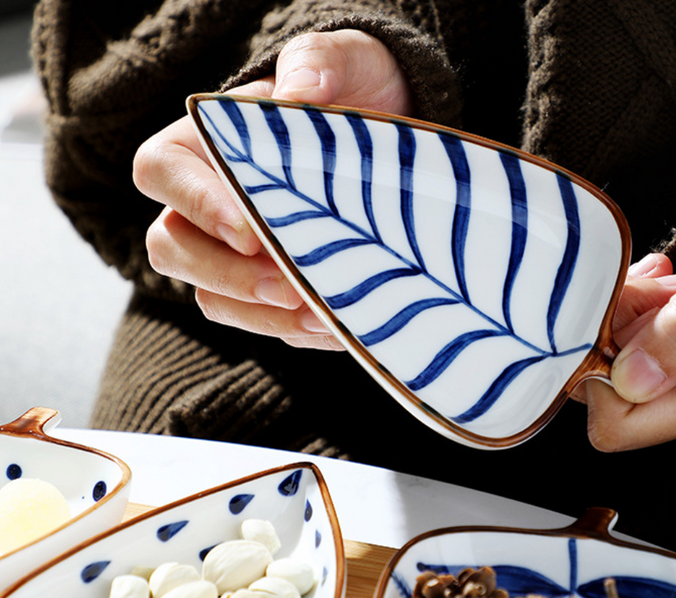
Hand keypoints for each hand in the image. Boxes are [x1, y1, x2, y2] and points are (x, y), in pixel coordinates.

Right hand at [133, 30, 413, 348]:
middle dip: (229, 275)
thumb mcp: (348, 64)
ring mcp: (231, 255)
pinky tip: (336, 324)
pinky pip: (261, 324)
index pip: (161, 171)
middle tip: (289, 285)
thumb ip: (319, 65)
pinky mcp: (266, 293)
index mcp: (204, 143)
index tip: (251, 232)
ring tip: (321, 314)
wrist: (390, 149)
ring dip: (262, 315)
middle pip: (171, 248)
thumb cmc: (354, 96)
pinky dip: (294, 332)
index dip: (196, 204)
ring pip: (212, 299)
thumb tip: (300, 92)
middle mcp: (204, 205)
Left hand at [583, 194, 675, 449]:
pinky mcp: (675, 359)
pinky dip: (631, 309)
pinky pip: (625, 344)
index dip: (597, 375)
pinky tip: (662, 284)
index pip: (620, 425)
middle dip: (615, 333)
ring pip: (611, 362)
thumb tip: (630, 380)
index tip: (619, 317)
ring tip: (668, 283)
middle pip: (608, 391)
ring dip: (626, 313)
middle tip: (654, 289)